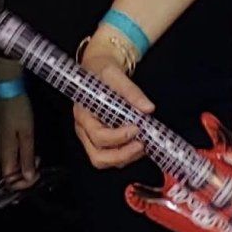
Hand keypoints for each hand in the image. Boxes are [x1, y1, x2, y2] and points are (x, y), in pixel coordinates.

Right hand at [0, 93, 39, 189]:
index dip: (24, 183)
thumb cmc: (17, 110)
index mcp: (3, 154)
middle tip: (39, 161)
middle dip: (23, 174)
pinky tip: (23, 146)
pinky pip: (2, 154)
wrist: (2, 88)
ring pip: (4, 164)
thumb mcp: (27, 133)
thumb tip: (29, 178)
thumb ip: (27, 157)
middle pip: (6, 174)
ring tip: (34, 153)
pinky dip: (13, 156)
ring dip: (19, 165)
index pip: (10, 181)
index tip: (38, 173)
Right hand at [74, 37, 152, 168]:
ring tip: (143, 144)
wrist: (99, 70)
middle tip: (141, 144)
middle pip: (98, 156)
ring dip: (126, 157)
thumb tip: (148, 108)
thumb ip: (132, 92)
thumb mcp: (116, 76)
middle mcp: (84, 129)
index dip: (119, 137)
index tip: (137, 128)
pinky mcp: (100, 140)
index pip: (98, 135)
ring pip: (105, 160)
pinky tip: (138, 143)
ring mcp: (90, 137)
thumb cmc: (102, 73)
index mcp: (83, 113)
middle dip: (122, 155)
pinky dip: (126, 155)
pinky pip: (111, 156)